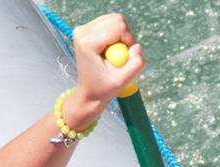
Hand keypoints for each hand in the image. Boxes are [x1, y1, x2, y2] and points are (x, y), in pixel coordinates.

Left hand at [67, 13, 145, 127]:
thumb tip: (137, 47)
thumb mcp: (122, 81)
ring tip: (115, 53)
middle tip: (121, 54)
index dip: (129, 40)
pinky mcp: (85, 29)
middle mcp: (82, 32)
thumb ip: (136, 64)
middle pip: (116, 19)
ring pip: (113, 19)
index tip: (127, 57)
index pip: (119, 27)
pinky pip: (108, 23)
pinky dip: (115, 34)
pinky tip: (109, 49)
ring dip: (120, 36)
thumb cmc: (103, 88)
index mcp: (88, 43)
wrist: (89, 92)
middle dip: (125, 36)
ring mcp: (82, 29)